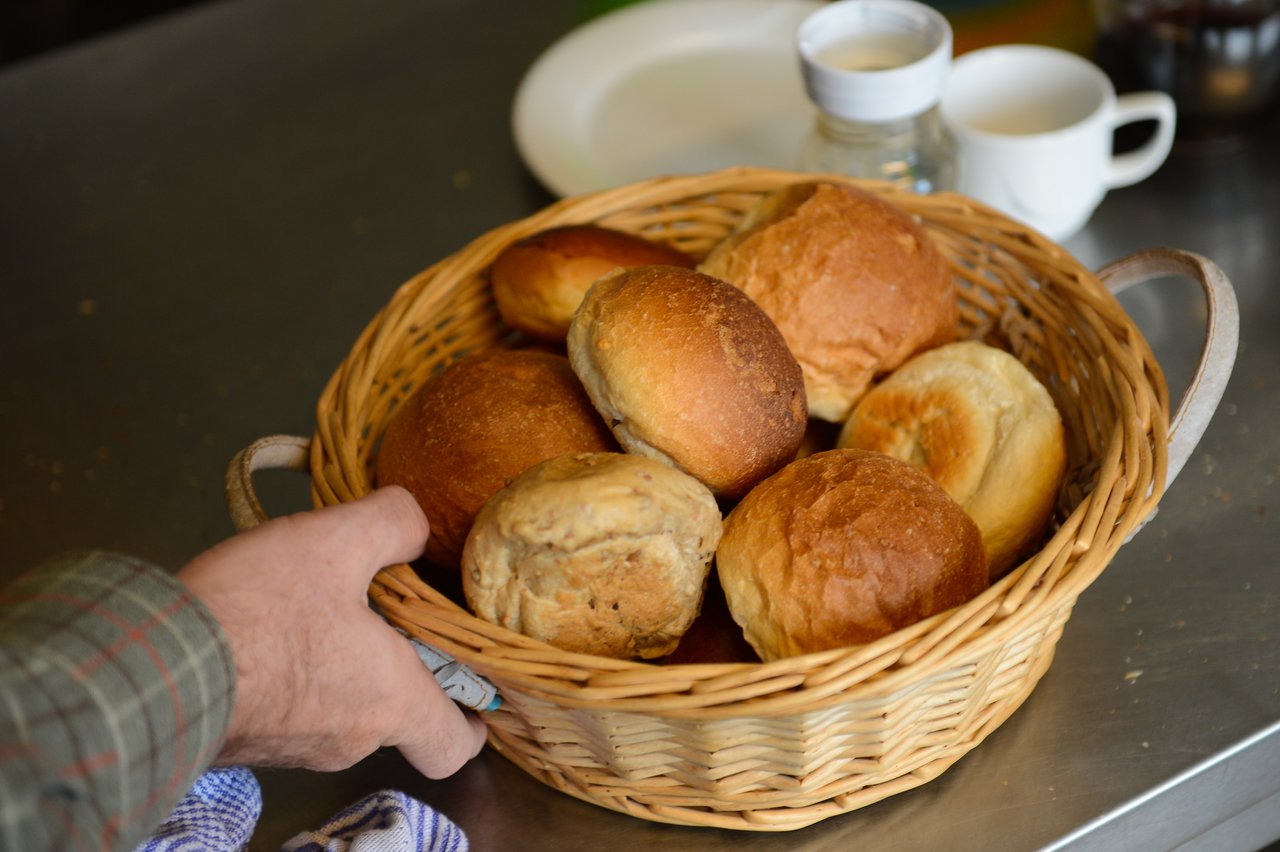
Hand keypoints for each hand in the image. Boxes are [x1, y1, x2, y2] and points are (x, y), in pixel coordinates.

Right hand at [178, 486, 486, 777]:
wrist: (152, 663)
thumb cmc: (257, 611)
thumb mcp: (335, 540)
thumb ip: (393, 523)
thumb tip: (415, 523)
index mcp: (391, 701)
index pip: (455, 745)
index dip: (472, 719)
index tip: (468, 688)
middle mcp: (352, 739)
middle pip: (400, 718)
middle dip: (401, 667)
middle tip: (392, 615)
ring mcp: (297, 747)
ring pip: (345, 710)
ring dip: (344, 665)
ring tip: (325, 605)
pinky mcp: (250, 739)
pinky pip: (295, 709)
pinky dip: (298, 673)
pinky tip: (277, 623)